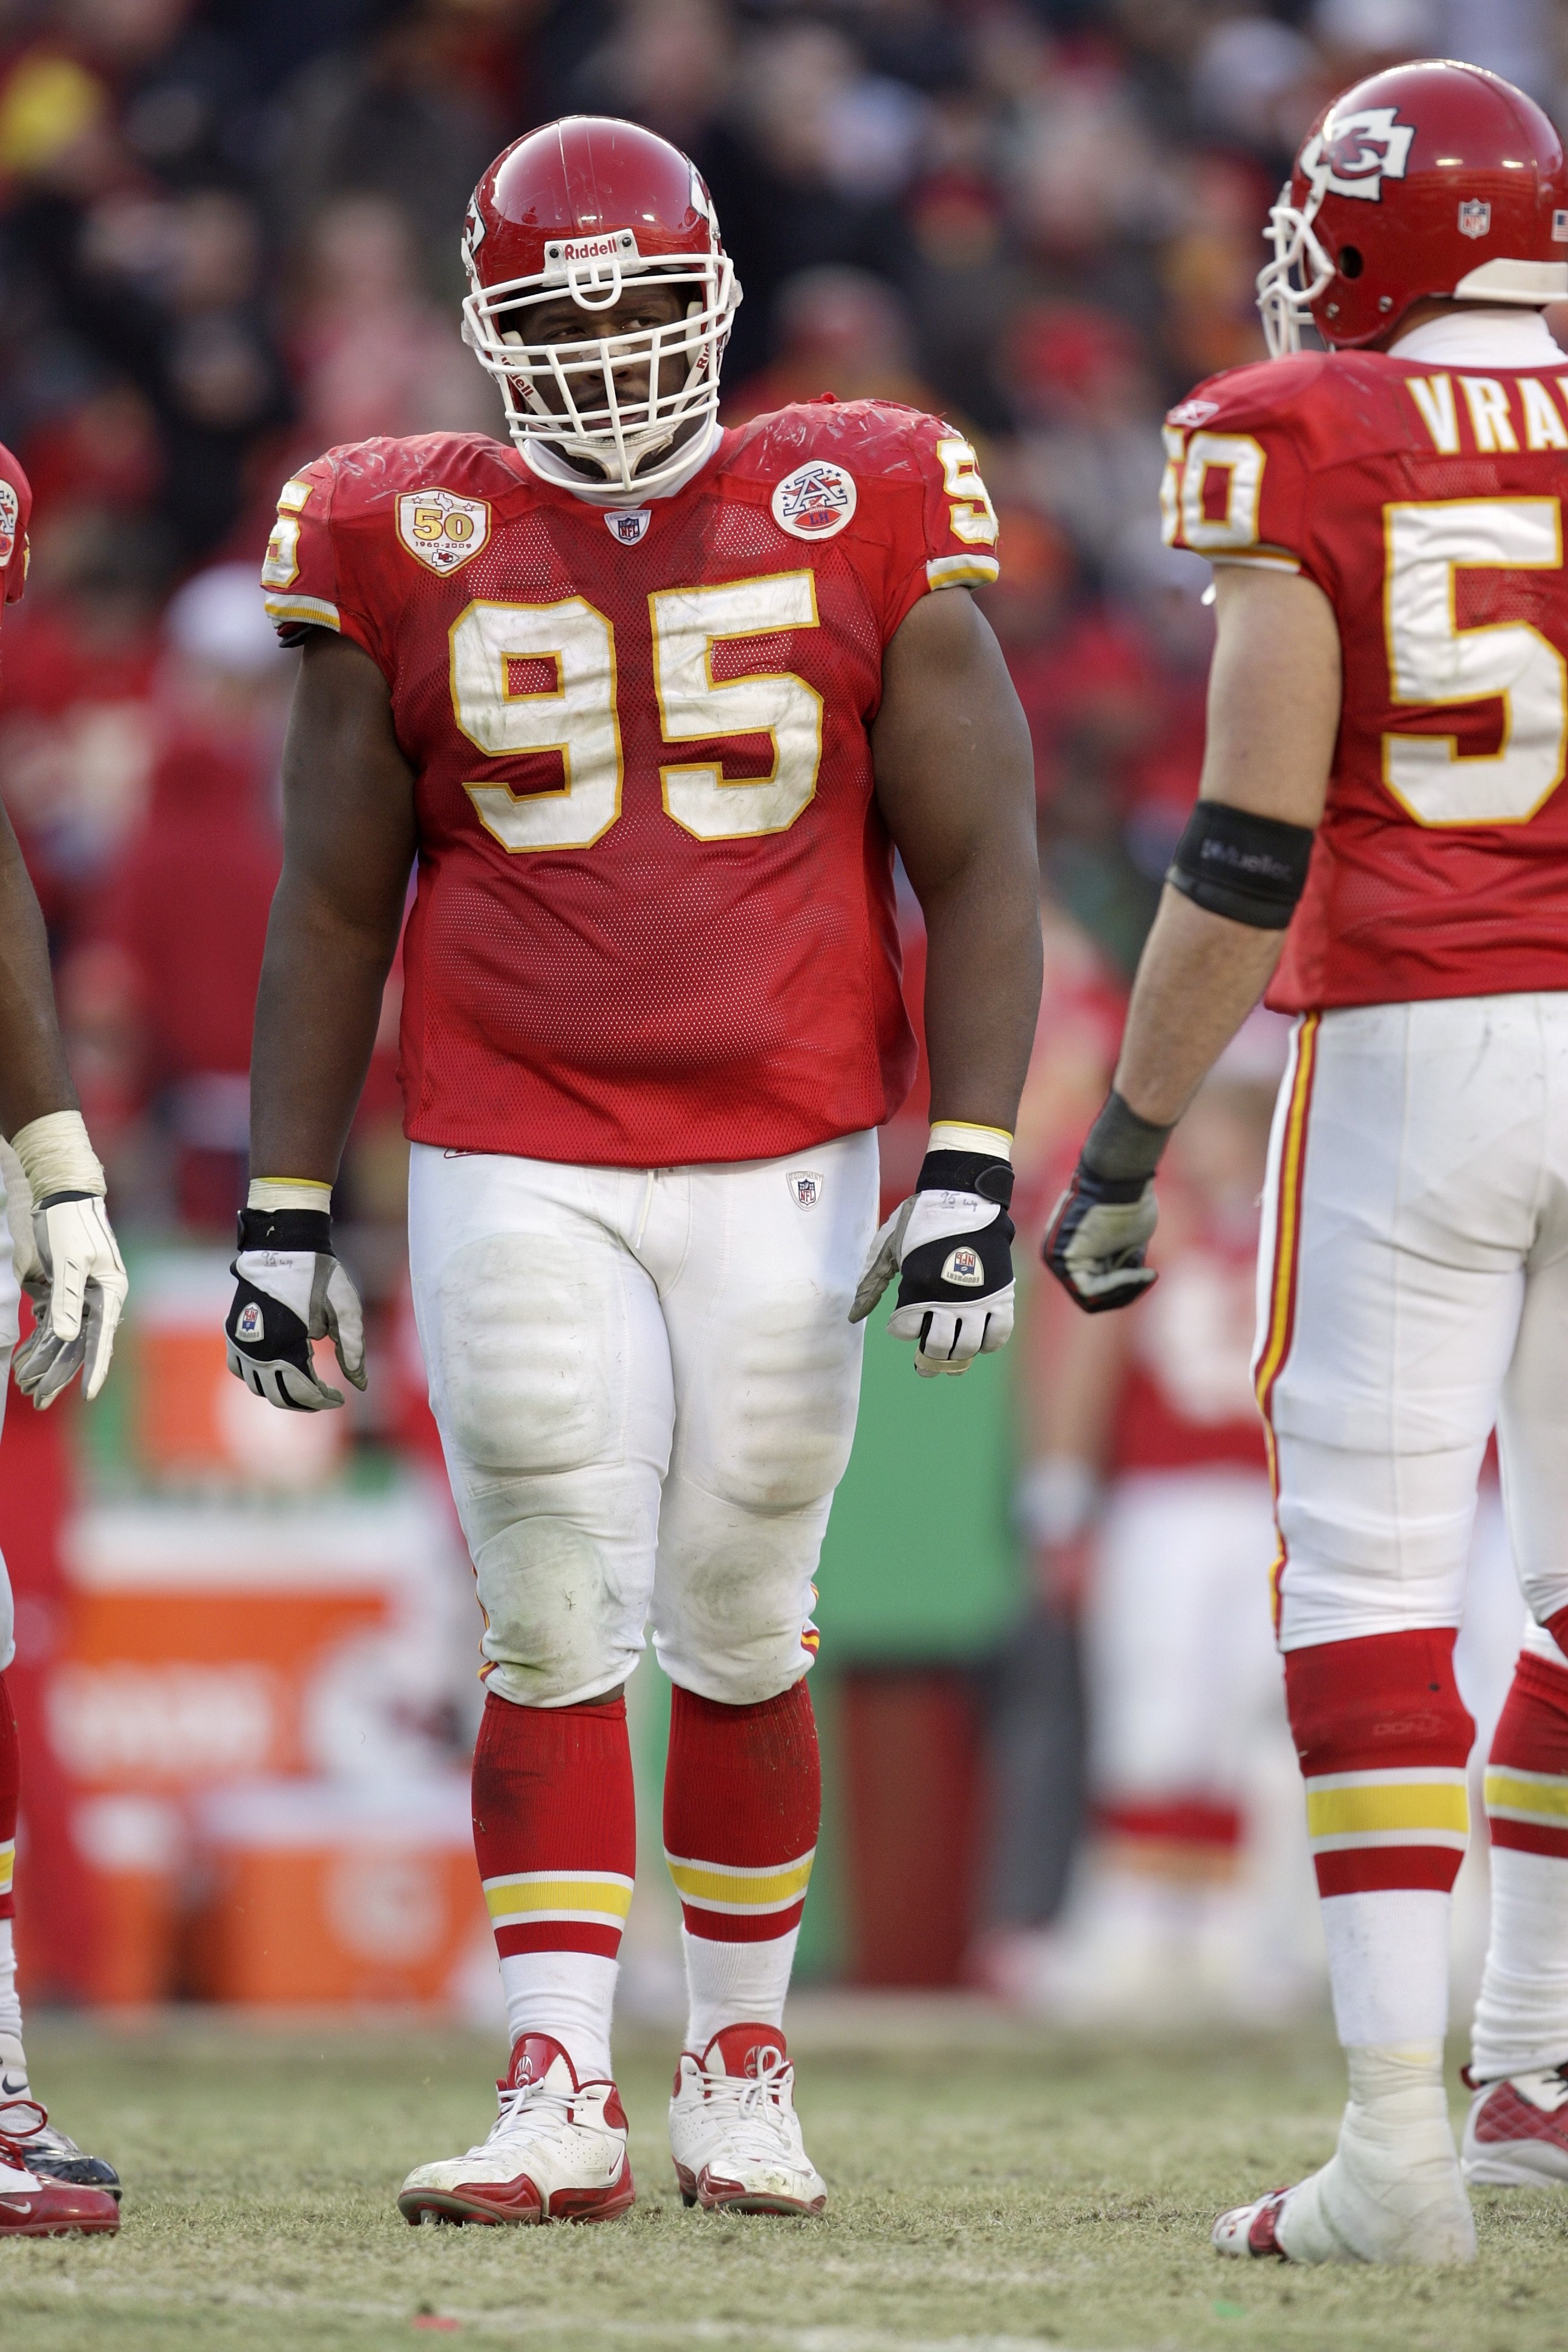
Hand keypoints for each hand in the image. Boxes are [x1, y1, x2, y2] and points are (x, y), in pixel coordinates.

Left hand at [14, 1193, 128, 1407]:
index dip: (96, 1368)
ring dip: (45, 1361)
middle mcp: (98, 1299)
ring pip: (63, 1339)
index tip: (89, 1394)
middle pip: (79, 1345)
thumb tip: (66, 1336)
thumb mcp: (70, 1260)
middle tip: (40, 1399)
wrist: (65, 1196)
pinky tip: (25, 1358)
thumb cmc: (73, 1224)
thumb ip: (68, 1298)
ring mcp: (81, 1297)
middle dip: (59, 1374)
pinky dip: (38, 1342)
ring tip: (27, 1386)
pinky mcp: (63, 1291)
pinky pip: (52, 1324)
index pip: (102, 1338)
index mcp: (109, 1293)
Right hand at [225, 1207, 365, 1410]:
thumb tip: (361, 1384)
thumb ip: (353, 1350)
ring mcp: (241, 1341)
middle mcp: (257, 1350)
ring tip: (304, 1385)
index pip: (304, 1391)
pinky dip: (256, 1376)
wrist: (284, 1245)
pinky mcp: (234, 1330)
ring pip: (256, 1386)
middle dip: (305, 1401)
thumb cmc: (319, 1275)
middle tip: (324, 1396)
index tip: (341, 1397)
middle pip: (279, 1396)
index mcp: (285, 1347)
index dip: (324, 1400)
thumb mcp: (345, 1311)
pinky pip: (239, 1368)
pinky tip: (276, 1370)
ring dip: (280, 1391)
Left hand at [850, 1147, 1013, 1375]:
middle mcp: (947, 1297)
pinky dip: (988, 1344)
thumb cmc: (921, 1220)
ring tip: (952, 1359)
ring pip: (967, 1347)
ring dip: (957, 1358)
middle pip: (937, 1347)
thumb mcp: (889, 1247)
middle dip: (929, 1360)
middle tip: (926, 1363)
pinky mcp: (1002, 1294)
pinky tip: (979, 1341)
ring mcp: (977, 1298)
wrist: (965, 1197)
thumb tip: (853, 1317)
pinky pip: (998, 1333)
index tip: (903, 1324)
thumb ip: (872, 1283)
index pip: (904, 1330)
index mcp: (916, 1286)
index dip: (901, 1330)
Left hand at [1041, 1164, 1157, 1313]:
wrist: (1123, 1179)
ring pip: (1091, 1296)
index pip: (1095, 1286)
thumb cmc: (1130, 1202)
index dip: (1125, 1287)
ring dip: (1124, 1288)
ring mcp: (1057, 1258)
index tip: (1149, 1275)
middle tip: (1148, 1278)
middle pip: (1092, 1295)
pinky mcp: (1063, 1259)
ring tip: (1145, 1274)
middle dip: (1125, 1291)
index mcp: (1072, 1248)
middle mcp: (1059, 1255)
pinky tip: (1136, 1272)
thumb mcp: (1130, 1239)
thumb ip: (1123, 1261)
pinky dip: (1117, 1283)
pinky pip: (1089, 1288)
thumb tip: (1131, 1280)